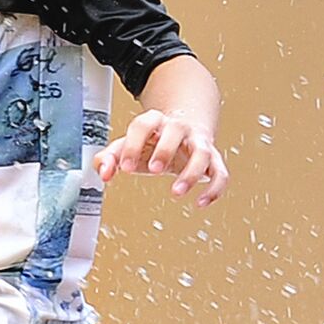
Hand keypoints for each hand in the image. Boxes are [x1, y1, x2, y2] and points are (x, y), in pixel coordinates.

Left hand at [100, 108, 228, 204]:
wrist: (183, 131)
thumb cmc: (151, 142)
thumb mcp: (128, 146)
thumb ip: (110, 157)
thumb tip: (103, 172)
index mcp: (154, 121)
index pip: (143, 125)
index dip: (133, 145)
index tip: (125, 168)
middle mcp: (179, 128)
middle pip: (176, 130)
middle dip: (165, 150)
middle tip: (154, 170)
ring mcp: (199, 142)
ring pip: (202, 152)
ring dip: (191, 172)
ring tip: (176, 192)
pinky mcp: (213, 159)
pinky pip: (220, 172)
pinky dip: (214, 188)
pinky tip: (200, 202)